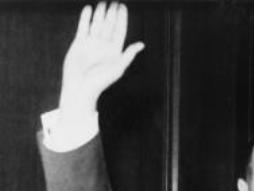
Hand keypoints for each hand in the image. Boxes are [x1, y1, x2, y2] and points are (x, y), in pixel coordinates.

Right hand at [59, 2, 144, 122]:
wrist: (80, 87)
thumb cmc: (100, 81)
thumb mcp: (118, 67)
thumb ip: (129, 54)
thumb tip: (142, 44)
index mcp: (114, 51)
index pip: (119, 31)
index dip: (122, 19)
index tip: (122, 7)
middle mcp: (103, 46)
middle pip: (109, 25)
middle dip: (112, 13)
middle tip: (114, 1)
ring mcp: (91, 44)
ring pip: (97, 24)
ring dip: (100, 13)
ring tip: (103, 2)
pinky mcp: (79, 43)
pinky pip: (83, 27)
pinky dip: (85, 18)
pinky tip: (88, 9)